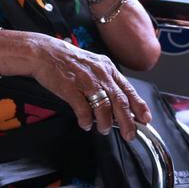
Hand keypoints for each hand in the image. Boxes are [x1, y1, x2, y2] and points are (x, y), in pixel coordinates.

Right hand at [29, 36, 150, 141]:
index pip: (128, 90)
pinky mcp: (70, 88)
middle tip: (130, 134)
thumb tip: (116, 102)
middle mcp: (100, 75)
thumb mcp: (93, 65)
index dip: (139, 106)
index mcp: (107, 68)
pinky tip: (86, 124)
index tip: (145, 119)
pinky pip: (83, 109)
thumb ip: (105, 81)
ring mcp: (85, 81)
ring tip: (104, 129)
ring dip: (106, 123)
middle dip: (128, 122)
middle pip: (120, 102)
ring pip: (104, 107)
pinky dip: (86, 120)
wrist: (44, 52)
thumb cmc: (67, 60)